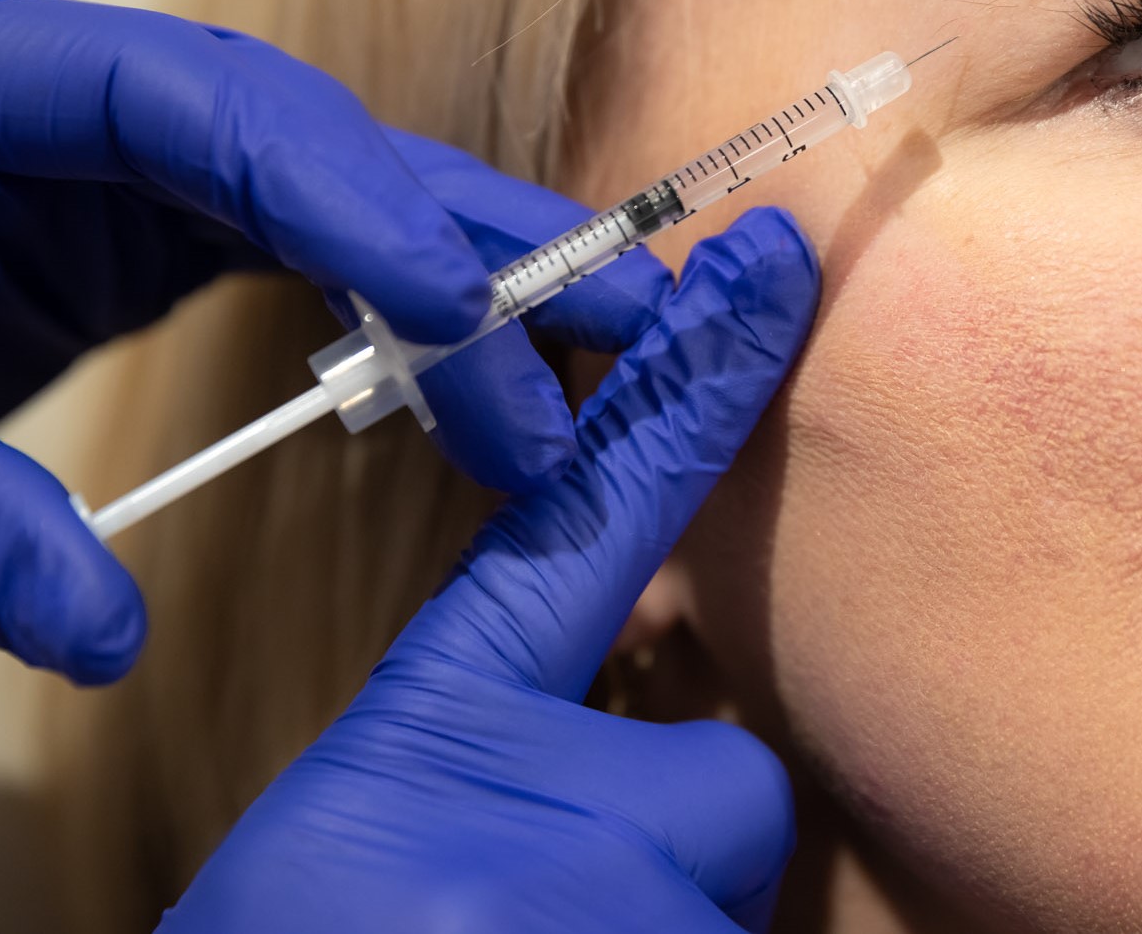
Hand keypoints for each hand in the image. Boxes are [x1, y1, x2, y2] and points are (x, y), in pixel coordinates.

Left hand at [0, 0, 669, 681]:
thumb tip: (107, 637)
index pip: (180, 95)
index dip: (339, 188)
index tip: (463, 304)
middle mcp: (41, 85)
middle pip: (287, 129)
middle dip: (446, 229)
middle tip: (600, 320)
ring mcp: (88, 150)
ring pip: (308, 184)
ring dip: (441, 269)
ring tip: (569, 352)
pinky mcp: (117, 223)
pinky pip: (277, 243)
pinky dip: (373, 304)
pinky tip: (451, 367)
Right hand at [160, 207, 820, 933]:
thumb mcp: (385, 818)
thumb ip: (502, 744)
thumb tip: (635, 729)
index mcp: (436, 719)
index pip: (586, 511)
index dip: (685, 388)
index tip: (762, 278)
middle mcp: (520, 791)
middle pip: (719, 779)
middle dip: (665, 836)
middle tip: (532, 908)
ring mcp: (577, 899)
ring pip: (719, 888)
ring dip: (649, 933)